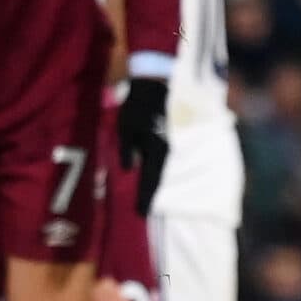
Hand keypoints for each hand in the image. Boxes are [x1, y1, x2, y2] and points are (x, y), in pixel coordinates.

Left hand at [116, 77, 168, 215]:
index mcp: (156, 151)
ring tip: (153, 199)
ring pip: (166, 170)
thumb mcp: (125, 128)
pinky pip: (169, 160)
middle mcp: (168, 152)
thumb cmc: (137, 108)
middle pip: (160, 178)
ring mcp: (174, 146)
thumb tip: (129, 170)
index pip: (150, 180)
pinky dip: (163, 171)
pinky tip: (159, 178)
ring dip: (159, 184)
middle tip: (145, 210)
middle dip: (153, 194)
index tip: (141, 212)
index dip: (145, 197)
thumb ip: (126, 149)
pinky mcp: (174, 139)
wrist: (156, 87)